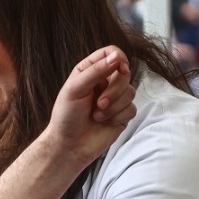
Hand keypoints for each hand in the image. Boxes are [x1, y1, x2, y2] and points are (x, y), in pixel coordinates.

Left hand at [43, 45, 136, 169]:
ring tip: (97, 115)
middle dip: (114, 89)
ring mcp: (115, 98)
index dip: (118, 58)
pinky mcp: (122, 114)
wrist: (68, 145)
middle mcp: (104, 82)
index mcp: (90, 71)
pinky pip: (132, 109)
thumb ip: (95, 71)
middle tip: (99, 103)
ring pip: (131, 92)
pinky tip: (104, 122)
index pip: (111, 53)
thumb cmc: (66, 116)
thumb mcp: (75, 89)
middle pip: (125, 72)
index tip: (119, 69)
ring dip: (114, 106)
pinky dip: (118, 116)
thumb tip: (117, 57)